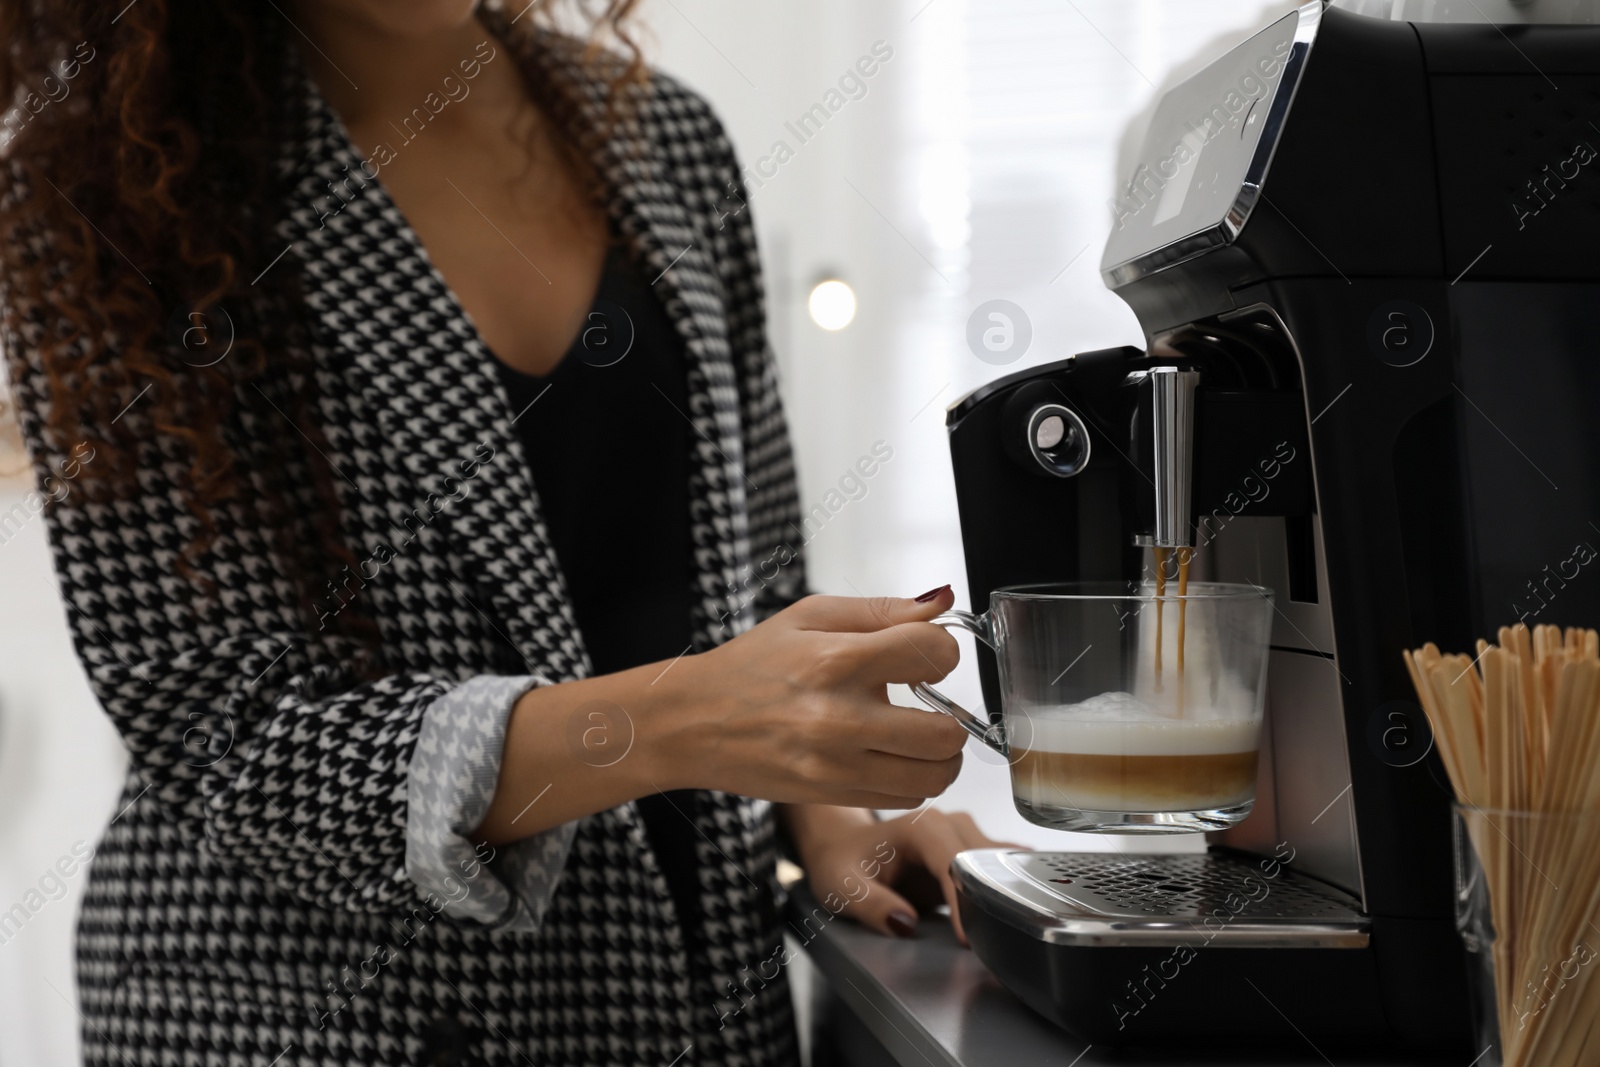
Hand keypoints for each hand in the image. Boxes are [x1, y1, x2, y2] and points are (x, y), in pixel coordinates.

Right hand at [659, 589, 966, 808]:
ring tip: (920, 737)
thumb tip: (941, 603)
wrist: (693, 722)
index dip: (941, 651)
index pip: (933, 654)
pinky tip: (891, 758)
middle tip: (933, 706)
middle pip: (945, 732)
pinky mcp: (831, 796)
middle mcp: (838, 718)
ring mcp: (835, 765)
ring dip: (940, 756)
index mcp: (835, 660)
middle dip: (952, 716)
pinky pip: (905, 798)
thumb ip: (882, 610)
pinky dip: (913, 780)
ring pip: (933, 776)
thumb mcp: (809, 617)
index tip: (926, 655)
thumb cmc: (750, 666)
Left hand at [786, 805, 1024, 945]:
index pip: (957, 865)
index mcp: (923, 828)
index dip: (964, 902)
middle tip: (994, 942)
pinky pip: (996, 869)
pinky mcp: (968, 853)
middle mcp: (950, 825)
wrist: (841, 847)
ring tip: (1010, 927)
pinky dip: (1006, 887)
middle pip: (985, 864)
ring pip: (997, 865)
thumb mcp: (843, 886)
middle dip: (989, 900)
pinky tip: (1022, 902)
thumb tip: (907, 924)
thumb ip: (872, 905)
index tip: (966, 939)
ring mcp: (963, 836)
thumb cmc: (841, 862)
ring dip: (1003, 893)